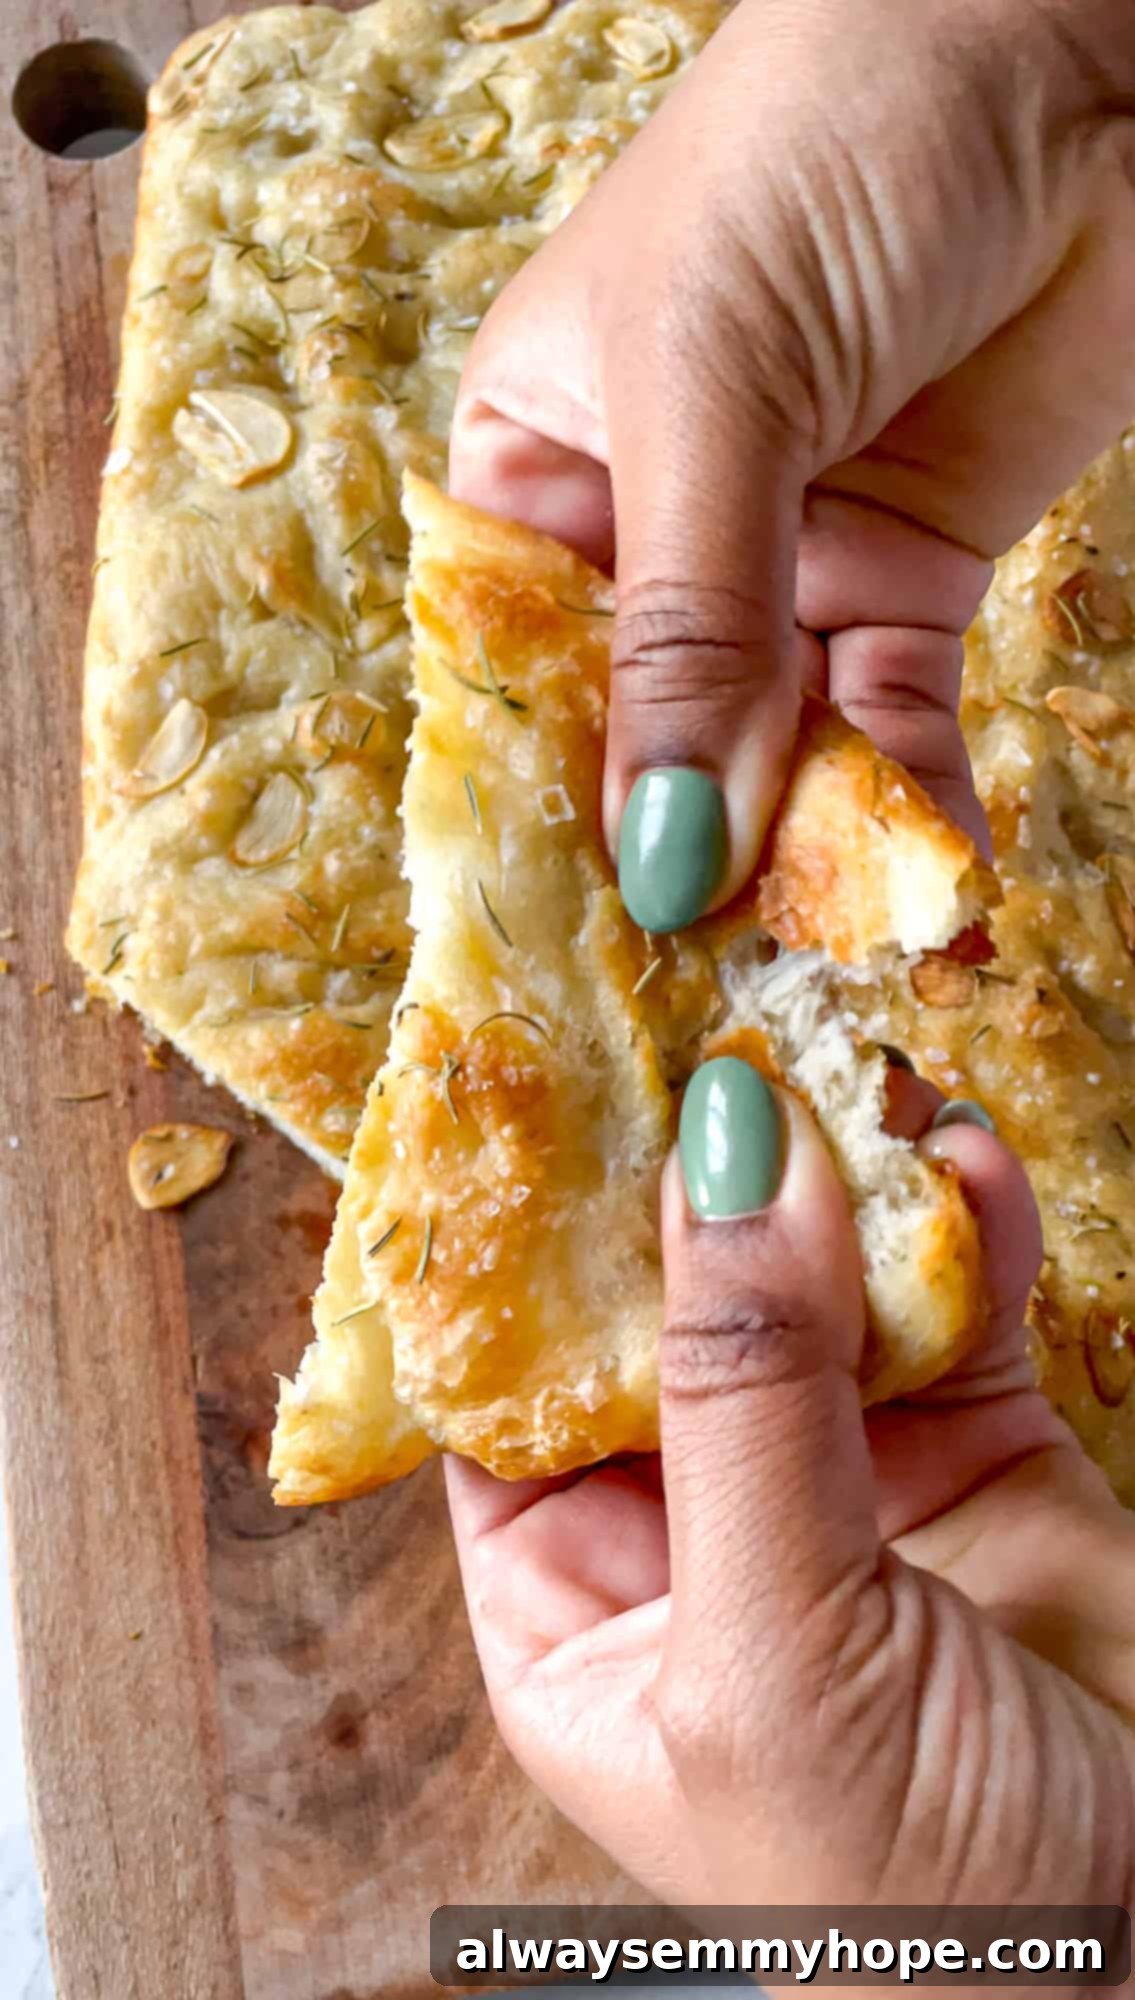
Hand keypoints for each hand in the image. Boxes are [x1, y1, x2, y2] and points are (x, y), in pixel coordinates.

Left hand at [446, 1062, 1134, 1927]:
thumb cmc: (913, 1905)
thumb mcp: (774, 1658)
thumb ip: (744, 1400)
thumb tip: (721, 1150)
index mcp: (579, 1605)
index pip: (501, 1387)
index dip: (507, 1244)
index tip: (520, 1083)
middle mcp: (695, 1524)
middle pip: (659, 1306)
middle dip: (679, 1174)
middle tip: (684, 1009)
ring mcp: (843, 1475)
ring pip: (810, 1278)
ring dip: (827, 1165)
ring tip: (830, 1044)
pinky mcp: (981, 1448)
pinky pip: (951, 1294)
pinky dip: (957, 1214)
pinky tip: (953, 1143)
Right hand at [451, 0, 1134, 927]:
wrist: (1073, 50)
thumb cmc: (825, 144)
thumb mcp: (712, 379)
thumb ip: (689, 624)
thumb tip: (663, 855)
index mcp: (540, 463)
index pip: (514, 669)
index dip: (535, 808)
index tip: (561, 947)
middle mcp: (653, 532)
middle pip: (645, 738)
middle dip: (679, 861)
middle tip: (705, 1005)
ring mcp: (784, 566)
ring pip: (773, 756)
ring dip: (805, 862)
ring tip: (828, 972)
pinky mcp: (908, 585)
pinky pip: (891, 734)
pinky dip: (908, 817)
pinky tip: (922, 901)